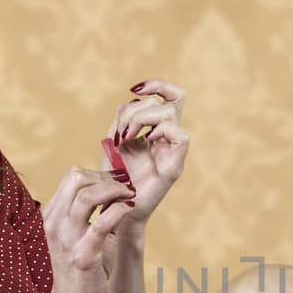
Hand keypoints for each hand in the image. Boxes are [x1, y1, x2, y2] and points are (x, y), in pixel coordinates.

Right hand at [39, 167, 136, 292]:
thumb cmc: (85, 271)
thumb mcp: (85, 235)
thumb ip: (96, 213)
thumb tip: (119, 190)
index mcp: (53, 215)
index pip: (71, 176)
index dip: (99, 173)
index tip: (118, 183)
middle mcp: (55, 223)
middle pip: (76, 177)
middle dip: (106, 178)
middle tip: (125, 189)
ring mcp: (67, 239)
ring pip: (87, 195)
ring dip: (115, 190)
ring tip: (129, 197)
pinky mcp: (83, 256)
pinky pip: (101, 222)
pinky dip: (120, 210)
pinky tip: (129, 211)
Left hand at [107, 78, 188, 222]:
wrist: (113, 207)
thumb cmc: (113, 177)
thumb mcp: (114, 138)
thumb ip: (125, 116)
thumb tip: (135, 96)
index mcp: (158, 131)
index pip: (171, 96)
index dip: (157, 85)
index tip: (135, 89)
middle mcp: (169, 139)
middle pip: (171, 100)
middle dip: (139, 108)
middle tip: (121, 131)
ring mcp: (174, 153)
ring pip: (170, 113)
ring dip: (141, 119)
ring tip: (124, 138)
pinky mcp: (174, 167)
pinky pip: (180, 136)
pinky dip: (159, 132)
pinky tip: (141, 143)